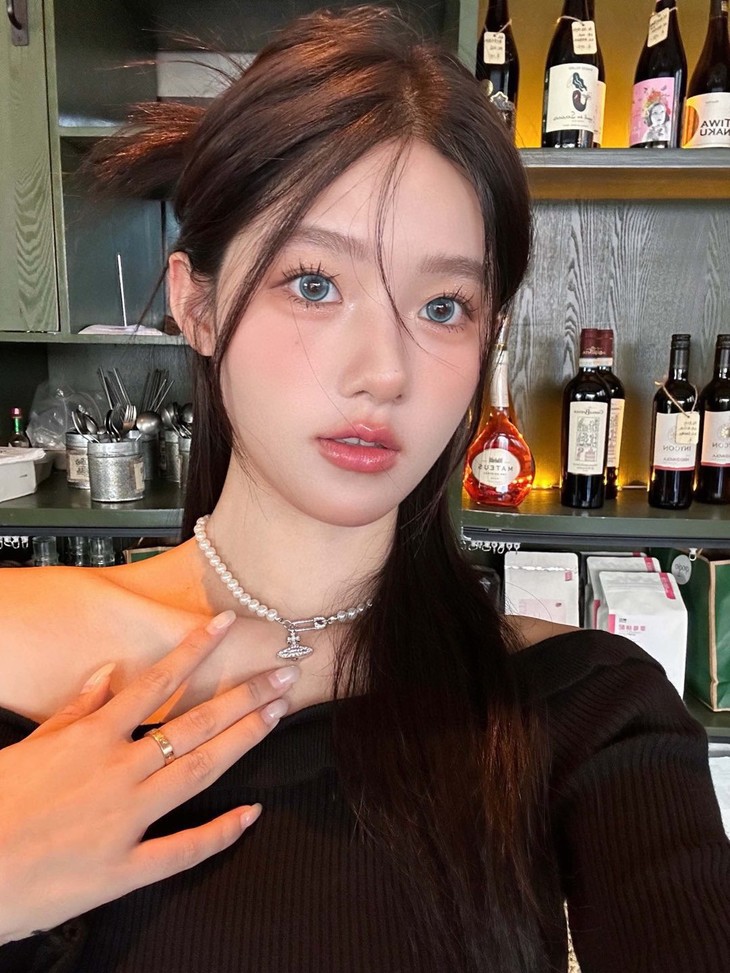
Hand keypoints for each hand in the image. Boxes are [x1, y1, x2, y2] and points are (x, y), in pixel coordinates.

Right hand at [0, 609, 298, 944]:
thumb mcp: (27, 745)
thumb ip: (72, 709)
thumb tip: (106, 672)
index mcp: (92, 739)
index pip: (157, 682)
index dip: (196, 650)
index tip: (227, 625)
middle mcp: (118, 773)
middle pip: (195, 724)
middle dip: (244, 694)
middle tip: (283, 674)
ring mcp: (127, 820)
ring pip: (200, 771)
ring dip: (244, 740)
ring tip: (277, 714)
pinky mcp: (125, 869)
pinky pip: (184, 850)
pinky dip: (221, 832)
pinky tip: (251, 814)